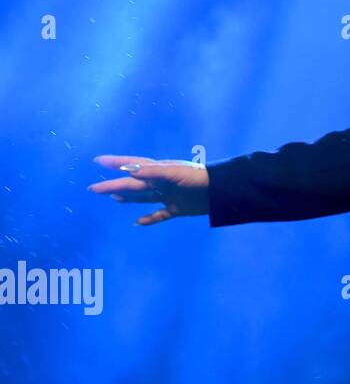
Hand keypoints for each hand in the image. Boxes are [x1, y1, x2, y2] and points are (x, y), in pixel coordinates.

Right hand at [88, 155, 210, 224]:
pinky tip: (138, 223)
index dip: (116, 163)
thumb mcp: (176, 174)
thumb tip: (129, 170)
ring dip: (128, 198)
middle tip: (94, 189)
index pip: (133, 165)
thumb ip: (154, 172)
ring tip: (114, 197)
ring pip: (143, 197)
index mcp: (160, 171)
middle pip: (132, 185)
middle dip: (113, 186)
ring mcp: (169, 195)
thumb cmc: (201, 178)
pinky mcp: (178, 208)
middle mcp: (162, 183)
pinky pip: (159, 214)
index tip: (98, 160)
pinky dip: (149, 219)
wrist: (222, 191)